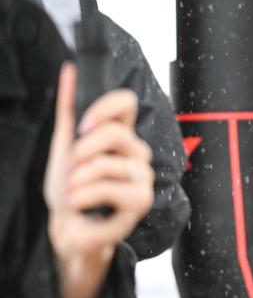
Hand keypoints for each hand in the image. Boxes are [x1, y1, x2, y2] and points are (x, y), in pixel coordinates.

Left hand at [44, 63, 154, 297]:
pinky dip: (85, 196)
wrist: (67, 227)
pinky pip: (111, 187)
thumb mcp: (63, 145)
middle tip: (70, 169)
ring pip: (108, 163)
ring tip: (72, 193)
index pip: (127, 102)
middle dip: (81, 151)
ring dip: (78, 180)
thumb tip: (70, 69)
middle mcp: (137, 152)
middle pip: (115, 132)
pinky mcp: (142, 200)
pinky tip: (79, 203)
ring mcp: (143, 175)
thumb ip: (68, 108)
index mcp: (121, 135)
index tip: (83, 125)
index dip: (105, 107)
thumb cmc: (69, 188)